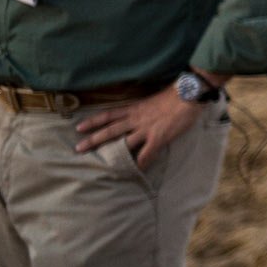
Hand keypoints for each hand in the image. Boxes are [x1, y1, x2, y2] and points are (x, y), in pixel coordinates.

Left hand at [75, 86, 206, 168]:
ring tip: (102, 165)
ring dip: (112, 154)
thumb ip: (144, 109)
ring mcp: (146, 129)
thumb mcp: (153, 100)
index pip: (108, 114)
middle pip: (110, 130)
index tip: (79, 127)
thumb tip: (141, 115)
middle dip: (93, 140)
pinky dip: (140, 164)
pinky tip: (136, 172)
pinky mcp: (158, 138)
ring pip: (124, 143)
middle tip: (79, 149)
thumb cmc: (174, 94)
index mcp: (134, 108)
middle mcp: (136, 119)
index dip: (93, 121)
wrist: (188, 95)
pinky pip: (146, 154)